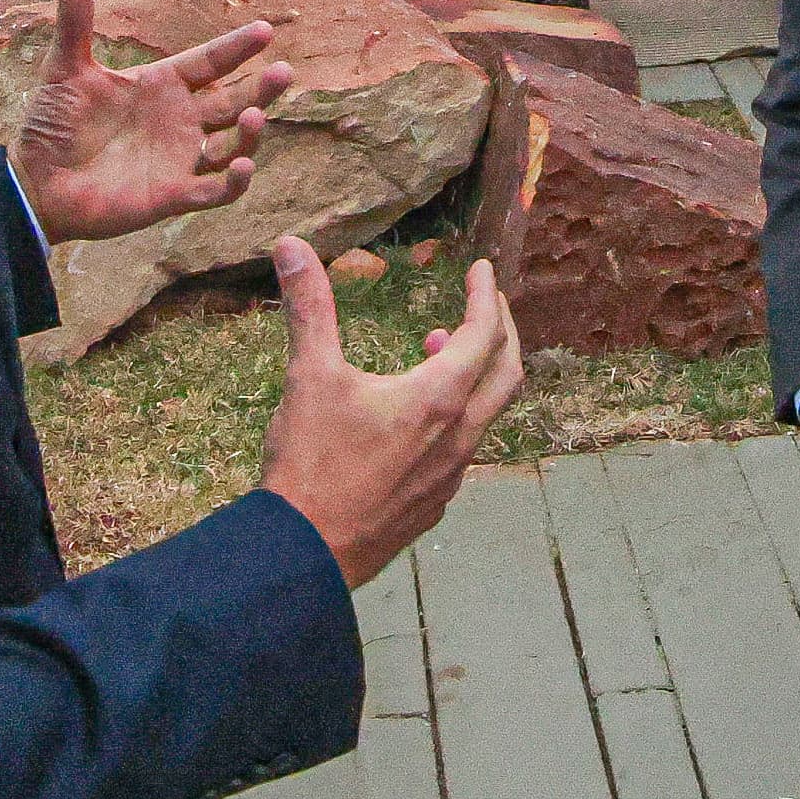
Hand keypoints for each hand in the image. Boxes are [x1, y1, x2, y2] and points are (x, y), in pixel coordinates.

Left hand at [10, 0, 292, 242]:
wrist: (35, 182)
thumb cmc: (52, 124)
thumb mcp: (66, 67)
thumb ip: (75, 20)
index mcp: (162, 85)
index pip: (210, 62)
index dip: (237, 47)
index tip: (264, 30)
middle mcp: (180, 120)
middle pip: (235, 101)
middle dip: (262, 89)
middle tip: (283, 72)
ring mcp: (181, 158)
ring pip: (233, 145)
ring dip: (250, 133)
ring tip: (254, 116)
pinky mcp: (173, 195)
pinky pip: (215, 191)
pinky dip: (233, 182)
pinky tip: (243, 167)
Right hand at [260, 236, 523, 587]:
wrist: (304, 553)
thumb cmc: (310, 464)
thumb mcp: (310, 376)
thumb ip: (309, 307)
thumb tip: (292, 246)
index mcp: (437, 399)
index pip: (483, 334)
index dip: (486, 296)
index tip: (482, 271)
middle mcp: (458, 437)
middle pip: (507, 373)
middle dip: (502, 332)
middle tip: (486, 305)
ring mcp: (451, 475)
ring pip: (486, 414)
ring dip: (473, 375)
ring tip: (436, 350)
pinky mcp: (434, 503)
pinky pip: (464, 449)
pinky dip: (456, 415)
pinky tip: (418, 417)